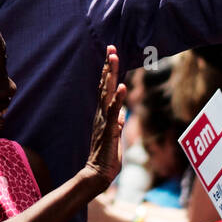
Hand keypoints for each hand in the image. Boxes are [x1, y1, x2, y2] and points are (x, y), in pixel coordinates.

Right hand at [84, 46, 126, 186]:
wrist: (98, 173)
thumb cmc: (107, 156)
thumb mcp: (115, 136)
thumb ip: (117, 123)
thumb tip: (122, 114)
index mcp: (103, 114)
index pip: (106, 88)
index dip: (108, 71)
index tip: (110, 53)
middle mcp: (101, 113)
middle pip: (105, 85)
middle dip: (108, 66)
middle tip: (111, 48)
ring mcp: (104, 121)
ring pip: (107, 94)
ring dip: (111, 76)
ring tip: (113, 59)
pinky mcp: (109, 130)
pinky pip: (114, 112)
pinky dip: (119, 99)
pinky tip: (123, 87)